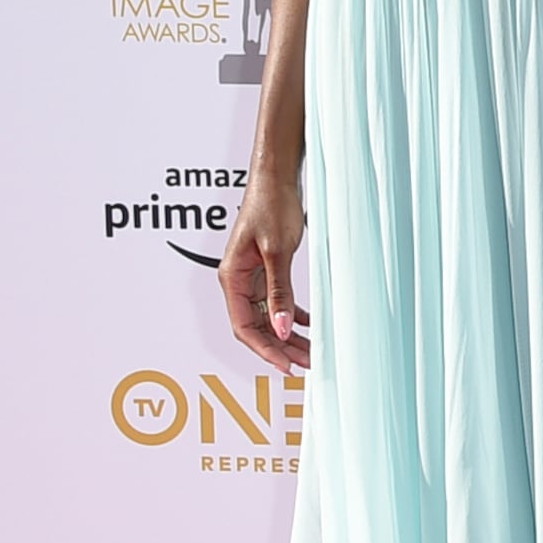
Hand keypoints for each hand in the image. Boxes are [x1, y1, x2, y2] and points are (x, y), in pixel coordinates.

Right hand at [221, 169, 312, 371]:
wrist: (277, 177)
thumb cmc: (271, 205)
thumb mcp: (278, 252)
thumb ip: (280, 292)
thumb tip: (281, 328)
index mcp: (231, 277)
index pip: (244, 327)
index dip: (266, 350)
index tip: (287, 365)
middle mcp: (238, 280)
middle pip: (256, 327)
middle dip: (281, 347)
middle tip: (307, 362)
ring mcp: (251, 276)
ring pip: (268, 316)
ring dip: (288, 334)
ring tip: (311, 349)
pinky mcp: (265, 269)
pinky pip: (275, 301)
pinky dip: (291, 315)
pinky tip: (308, 324)